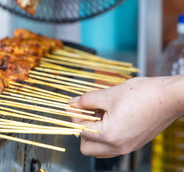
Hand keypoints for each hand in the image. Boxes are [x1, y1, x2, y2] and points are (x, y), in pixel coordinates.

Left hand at [69, 76, 183, 157]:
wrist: (169, 97)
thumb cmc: (142, 94)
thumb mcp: (108, 94)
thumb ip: (87, 100)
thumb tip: (73, 103)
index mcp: (109, 135)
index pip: (80, 130)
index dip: (74, 115)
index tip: (75, 104)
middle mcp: (118, 146)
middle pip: (87, 148)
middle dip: (82, 130)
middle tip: (86, 112)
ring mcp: (127, 147)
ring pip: (99, 149)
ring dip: (93, 134)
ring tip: (99, 113)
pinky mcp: (134, 144)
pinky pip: (112, 146)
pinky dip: (106, 135)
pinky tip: (111, 116)